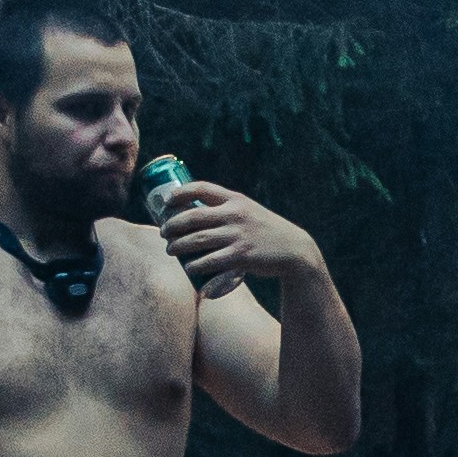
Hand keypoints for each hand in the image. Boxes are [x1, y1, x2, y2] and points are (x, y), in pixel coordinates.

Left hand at [152, 176, 322, 295]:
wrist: (293, 250)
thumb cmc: (265, 231)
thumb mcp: (248, 211)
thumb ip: (227, 210)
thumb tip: (196, 214)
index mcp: (235, 199)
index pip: (201, 188)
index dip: (179, 193)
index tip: (166, 201)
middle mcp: (234, 214)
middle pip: (192, 216)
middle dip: (172, 225)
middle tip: (164, 233)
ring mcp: (238, 235)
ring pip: (197, 240)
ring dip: (178, 246)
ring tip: (171, 250)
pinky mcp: (242, 256)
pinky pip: (211, 261)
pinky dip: (195, 265)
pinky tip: (189, 268)